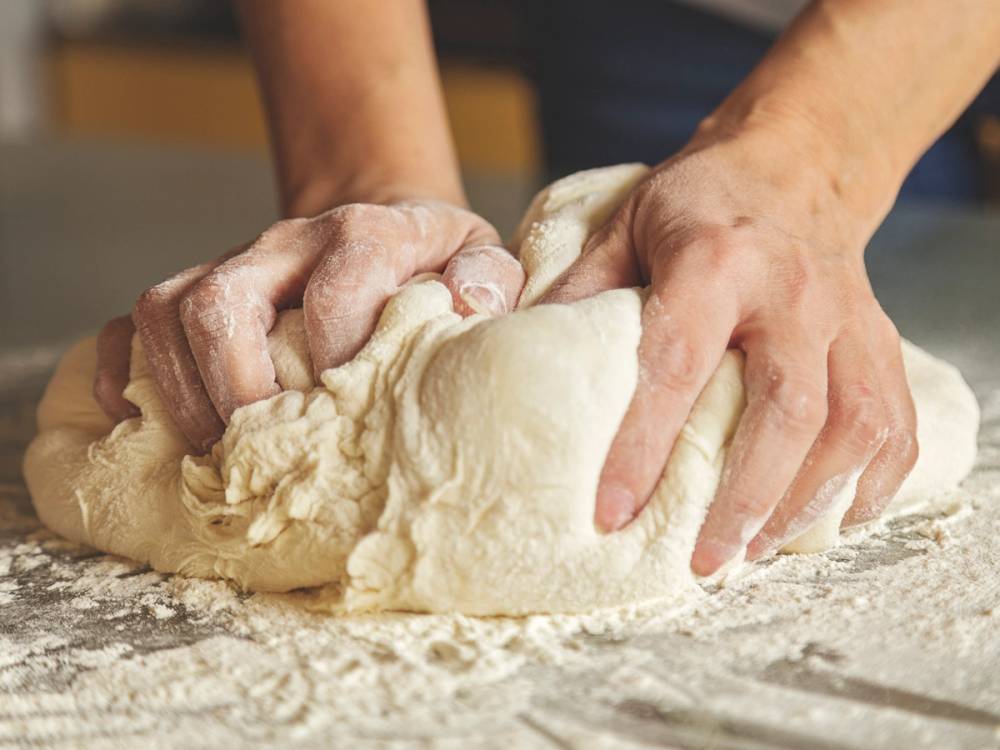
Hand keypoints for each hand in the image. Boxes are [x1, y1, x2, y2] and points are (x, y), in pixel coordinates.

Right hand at [93, 199, 524, 450]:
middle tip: (262, 451)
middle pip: (226, 298)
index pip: (335, 290)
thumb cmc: (433, 261)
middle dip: (237, 386)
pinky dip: (127, 374)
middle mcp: (288, 242)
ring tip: (217, 453)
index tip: (347, 415)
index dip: (334, 358)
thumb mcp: (481, 259)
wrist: (380, 220)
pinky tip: (149, 424)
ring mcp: (234, 262)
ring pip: (169, 310)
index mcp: (366, 233)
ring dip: (185, 392)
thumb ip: (487, 281)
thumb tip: (466, 307)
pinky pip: (133, 323)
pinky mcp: (199, 285)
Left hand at [543, 126, 917, 574]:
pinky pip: (895, 419)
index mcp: (717, 261)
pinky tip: (834, 519)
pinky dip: (875, 480)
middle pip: (786, 408)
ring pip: (850, 424)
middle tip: (705, 562)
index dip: (642, 444)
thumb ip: (582, 288)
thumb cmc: (699, 200)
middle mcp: (793, 292)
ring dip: (808, 500)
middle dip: (745, 495)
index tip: (611, 511)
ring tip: (757, 552)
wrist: (795, 162)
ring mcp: (848, 317)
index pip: (677, 364)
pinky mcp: (880, 338)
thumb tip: (523, 351)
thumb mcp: (627, 225)